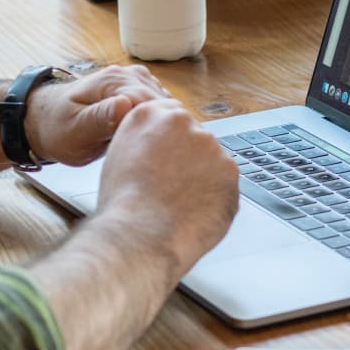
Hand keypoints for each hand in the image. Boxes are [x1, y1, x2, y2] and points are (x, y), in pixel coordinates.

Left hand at [25, 64, 168, 166]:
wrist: (45, 121)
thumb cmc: (57, 128)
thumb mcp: (75, 130)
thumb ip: (100, 118)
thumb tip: (126, 105)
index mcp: (113, 81)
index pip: (152, 103)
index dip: (159, 128)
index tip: (160, 151)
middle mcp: (127, 76)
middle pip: (163, 103)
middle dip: (164, 128)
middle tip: (160, 156)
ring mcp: (133, 82)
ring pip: (165, 105)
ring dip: (164, 126)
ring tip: (157, 150)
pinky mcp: (136, 91)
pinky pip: (159, 107)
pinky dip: (160, 122)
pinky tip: (153, 140)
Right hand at [92, 100, 239, 280]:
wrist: (141, 235)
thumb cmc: (123, 205)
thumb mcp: (119, 156)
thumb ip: (142, 140)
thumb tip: (158, 145)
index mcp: (150, 115)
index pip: (170, 117)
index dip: (169, 142)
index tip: (168, 157)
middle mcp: (183, 123)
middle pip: (194, 136)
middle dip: (188, 159)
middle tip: (172, 186)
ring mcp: (211, 146)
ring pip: (211, 161)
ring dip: (202, 178)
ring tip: (179, 203)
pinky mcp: (230, 171)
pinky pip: (224, 183)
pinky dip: (215, 197)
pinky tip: (194, 211)